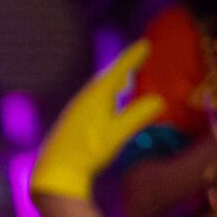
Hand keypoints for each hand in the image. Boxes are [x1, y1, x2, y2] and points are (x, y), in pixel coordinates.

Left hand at [30, 41, 165, 201]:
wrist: (57, 171)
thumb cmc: (89, 151)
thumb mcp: (117, 134)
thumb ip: (138, 115)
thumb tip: (159, 100)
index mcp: (97, 95)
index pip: (118, 70)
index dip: (133, 57)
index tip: (145, 44)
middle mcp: (84, 98)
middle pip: (107, 77)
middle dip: (123, 68)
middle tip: (137, 60)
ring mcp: (76, 110)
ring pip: (98, 90)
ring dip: (113, 83)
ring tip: (124, 81)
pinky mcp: (72, 122)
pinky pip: (92, 101)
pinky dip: (104, 96)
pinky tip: (107, 106)